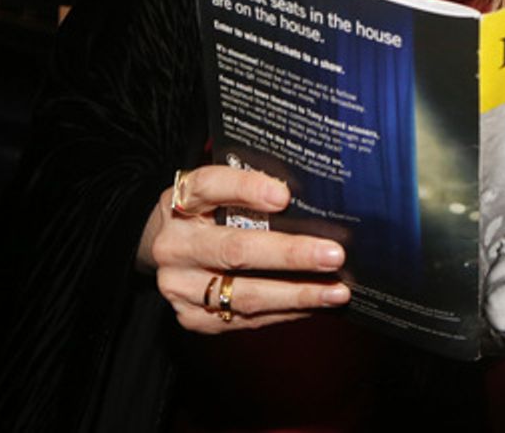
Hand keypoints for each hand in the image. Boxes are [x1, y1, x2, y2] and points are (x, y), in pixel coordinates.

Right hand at [138, 165, 349, 332]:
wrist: (167, 249)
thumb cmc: (208, 211)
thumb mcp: (217, 189)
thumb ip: (252, 185)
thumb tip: (313, 195)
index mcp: (180, 201)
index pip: (210, 187)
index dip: (247, 189)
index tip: (284, 196)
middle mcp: (175, 246)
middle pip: (236, 250)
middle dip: (290, 254)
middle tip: (334, 255)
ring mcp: (180, 286)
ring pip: (245, 294)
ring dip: (298, 294)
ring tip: (337, 291)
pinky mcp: (192, 317)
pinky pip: (245, 319)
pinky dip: (285, 312)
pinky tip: (315, 304)